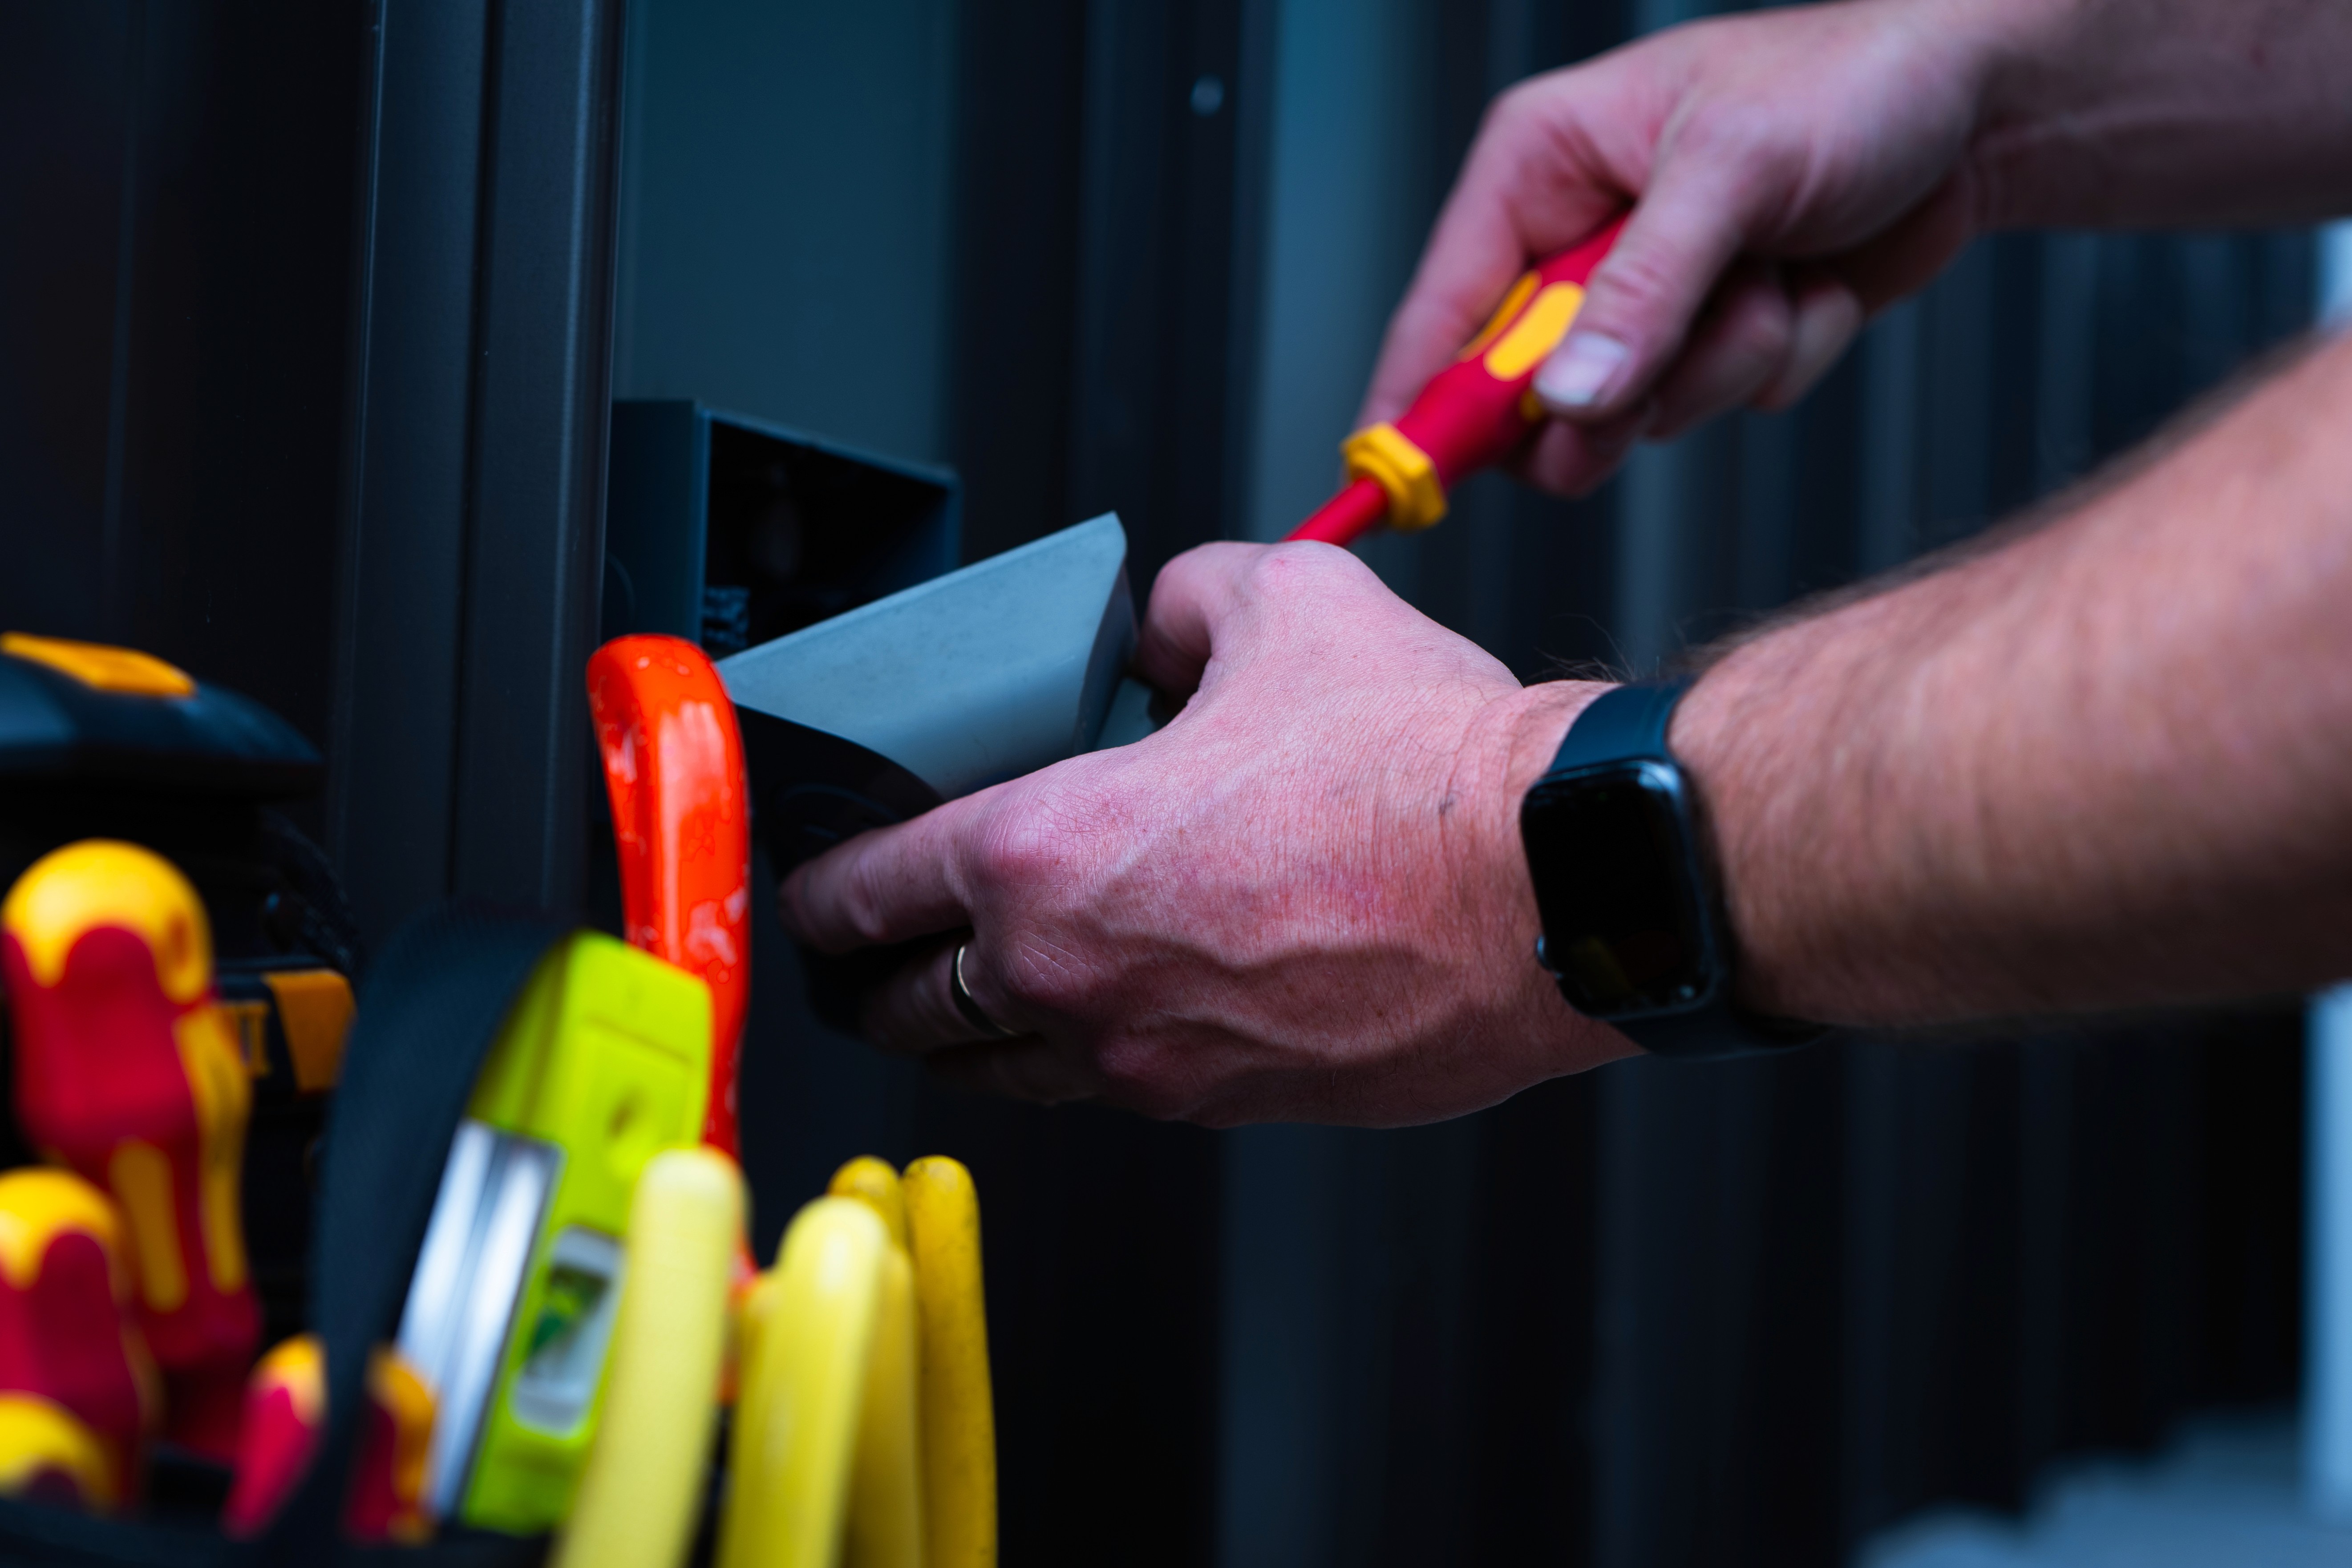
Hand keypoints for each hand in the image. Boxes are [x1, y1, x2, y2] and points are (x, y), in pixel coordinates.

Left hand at [779, 542, 1635, 1127]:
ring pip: (1000, 1071)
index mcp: (1045, 856)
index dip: (822, 886)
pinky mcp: (1228, 1104)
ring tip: (965, 1000)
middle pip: (908, 1010)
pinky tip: (1117, 1006)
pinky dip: (1088, 1052)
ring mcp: (1149, 1060)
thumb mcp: (1280, 601)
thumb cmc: (1423, 764)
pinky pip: (1116, 1087)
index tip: (818, 886)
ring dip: (966, 1033)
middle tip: (870, 956)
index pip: (867, 892)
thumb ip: (1178, 601)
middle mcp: (1075, 979)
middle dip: (871, 982)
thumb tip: (1156, 627)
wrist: (1553, 882)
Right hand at [1363, 0, 2015, 493]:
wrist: (1983, 106)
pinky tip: (1811, 282)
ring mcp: (1646, 293)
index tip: (1407, 483)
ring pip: (1633, 409)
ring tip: (1777, 274)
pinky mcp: (1711, 333)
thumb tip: (1565, 399)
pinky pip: (1716, 402)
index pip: (1442, 309)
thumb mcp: (1735, 173)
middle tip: (1654, 382)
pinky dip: (1778, 357)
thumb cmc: (1856, 83)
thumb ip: (1643, 294)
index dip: (1420, 405)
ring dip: (1723, 362)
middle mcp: (1577, 234)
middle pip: (1526, 389)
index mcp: (1540, 166)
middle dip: (1614, 394)